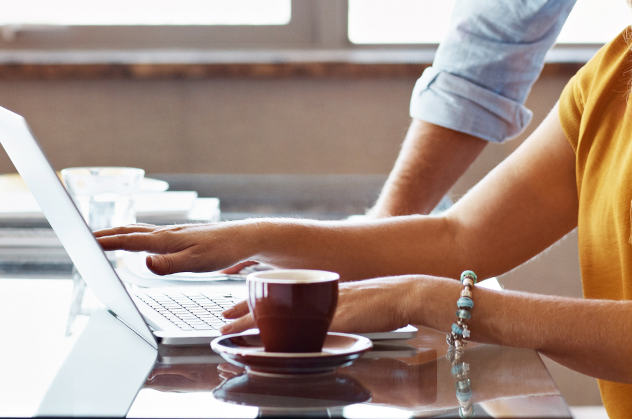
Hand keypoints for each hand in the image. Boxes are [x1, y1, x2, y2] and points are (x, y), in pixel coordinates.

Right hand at [94, 220, 270, 274]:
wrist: (244, 238)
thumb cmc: (222, 250)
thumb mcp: (196, 263)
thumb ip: (169, 265)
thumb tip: (143, 263)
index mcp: (166, 239)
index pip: (129, 239)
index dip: (106, 241)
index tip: (84, 241)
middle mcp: (166, 234)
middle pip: (130, 231)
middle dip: (107, 234)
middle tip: (85, 237)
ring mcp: (173, 234)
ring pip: (139, 231)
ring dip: (119, 234)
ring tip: (103, 238)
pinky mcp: (180, 238)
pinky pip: (150, 235)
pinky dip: (134, 237)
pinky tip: (137, 243)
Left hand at [220, 275, 427, 336]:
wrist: (408, 293)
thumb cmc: (387, 301)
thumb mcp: (355, 299)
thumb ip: (337, 306)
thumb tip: (324, 319)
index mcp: (322, 290)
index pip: (282, 293)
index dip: (258, 301)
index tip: (236, 307)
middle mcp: (319, 295)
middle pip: (276, 302)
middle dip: (247, 312)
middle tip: (223, 320)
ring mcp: (325, 305)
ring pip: (281, 313)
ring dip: (254, 323)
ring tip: (230, 328)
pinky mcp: (335, 317)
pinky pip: (301, 328)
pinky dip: (282, 334)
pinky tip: (267, 341)